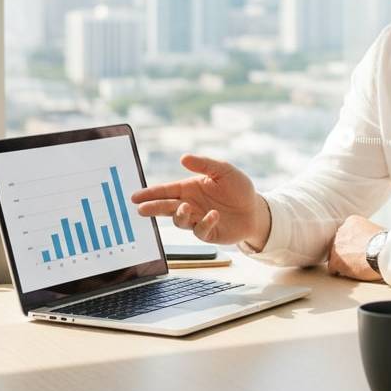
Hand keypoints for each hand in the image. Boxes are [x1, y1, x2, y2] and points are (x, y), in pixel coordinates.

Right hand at [131, 153, 269, 246]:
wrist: (255, 208)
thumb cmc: (238, 188)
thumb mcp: (224, 170)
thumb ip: (204, 164)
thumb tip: (183, 157)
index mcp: (189, 188)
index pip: (166, 190)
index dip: (150, 193)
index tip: (135, 196)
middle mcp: (190, 205)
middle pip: (166, 207)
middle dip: (153, 208)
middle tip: (141, 209)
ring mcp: (197, 220)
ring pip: (180, 220)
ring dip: (180, 215)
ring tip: (185, 207)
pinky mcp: (209, 232)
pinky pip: (201, 230)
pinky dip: (205, 223)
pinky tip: (214, 215)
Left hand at [327, 215, 382, 281]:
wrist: (385, 252)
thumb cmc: (386, 243)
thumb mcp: (375, 229)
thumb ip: (366, 233)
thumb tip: (369, 241)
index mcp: (351, 222)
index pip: (347, 234)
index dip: (354, 244)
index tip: (361, 249)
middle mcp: (341, 231)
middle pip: (339, 244)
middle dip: (347, 252)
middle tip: (359, 259)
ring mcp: (336, 246)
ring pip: (335, 256)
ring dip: (345, 262)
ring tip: (358, 266)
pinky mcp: (335, 260)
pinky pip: (333, 268)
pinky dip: (342, 272)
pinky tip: (353, 272)